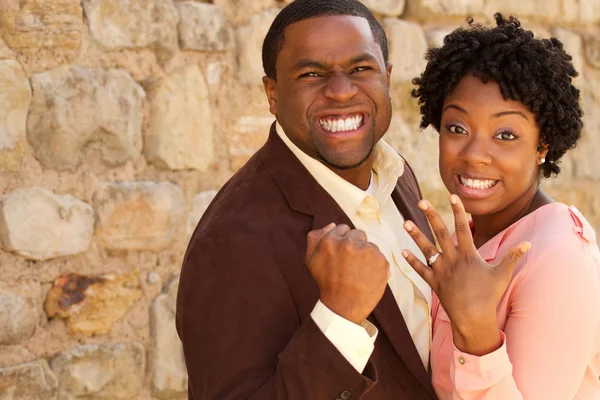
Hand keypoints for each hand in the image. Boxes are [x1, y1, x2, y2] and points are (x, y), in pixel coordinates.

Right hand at [306, 223, 389, 324]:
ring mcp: (367, 251)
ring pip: (370, 246)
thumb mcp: (311, 259)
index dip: (343, 242)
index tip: (342, 255)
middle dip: (356, 245)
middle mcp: (350, 243)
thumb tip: (332, 224)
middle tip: (351, 264)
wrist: (343, 306)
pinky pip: (380, 257)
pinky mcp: (381, 261)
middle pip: (358, 234)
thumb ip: (316, 238)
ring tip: (359, 272)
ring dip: (367, 256)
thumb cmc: (326, 283)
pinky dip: (376, 266)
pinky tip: (368, 276)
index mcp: (331, 240)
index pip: (343, 229)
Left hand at [401, 195, 530, 354]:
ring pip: (426, 249)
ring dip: (416, 235)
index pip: (462, 228)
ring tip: (405, 222)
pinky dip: (412, 261)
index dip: (458, 211)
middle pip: (440, 233)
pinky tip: (403, 251)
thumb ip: (512, 256)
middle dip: (431, 216)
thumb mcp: (502, 274)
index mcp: (468, 255)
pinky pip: (421, 270)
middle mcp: (452, 259)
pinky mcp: (434, 283)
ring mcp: (441, 271)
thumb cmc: (489, 296)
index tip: (452, 196)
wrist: (474, 318)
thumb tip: (528, 243)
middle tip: (422, 202)